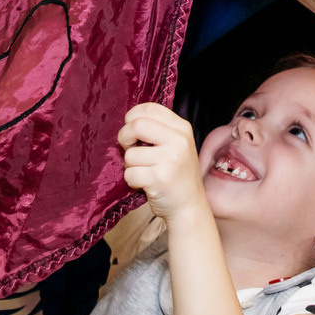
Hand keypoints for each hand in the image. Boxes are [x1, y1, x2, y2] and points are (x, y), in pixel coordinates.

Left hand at [120, 102, 208, 224]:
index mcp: (182, 128)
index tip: (133, 132)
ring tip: (145, 172)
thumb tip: (128, 122)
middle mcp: (179, 141)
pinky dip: (131, 181)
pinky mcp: (160, 178)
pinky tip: (144, 184)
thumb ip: (158, 130)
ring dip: (130, 165)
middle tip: (129, 149)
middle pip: (136, 125)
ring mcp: (170, 159)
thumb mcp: (176, 145)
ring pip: (130, 154)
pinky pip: (129, 173)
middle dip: (124, 137)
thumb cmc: (176, 175)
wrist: (190, 206)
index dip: (132, 117)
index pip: (149, 108)